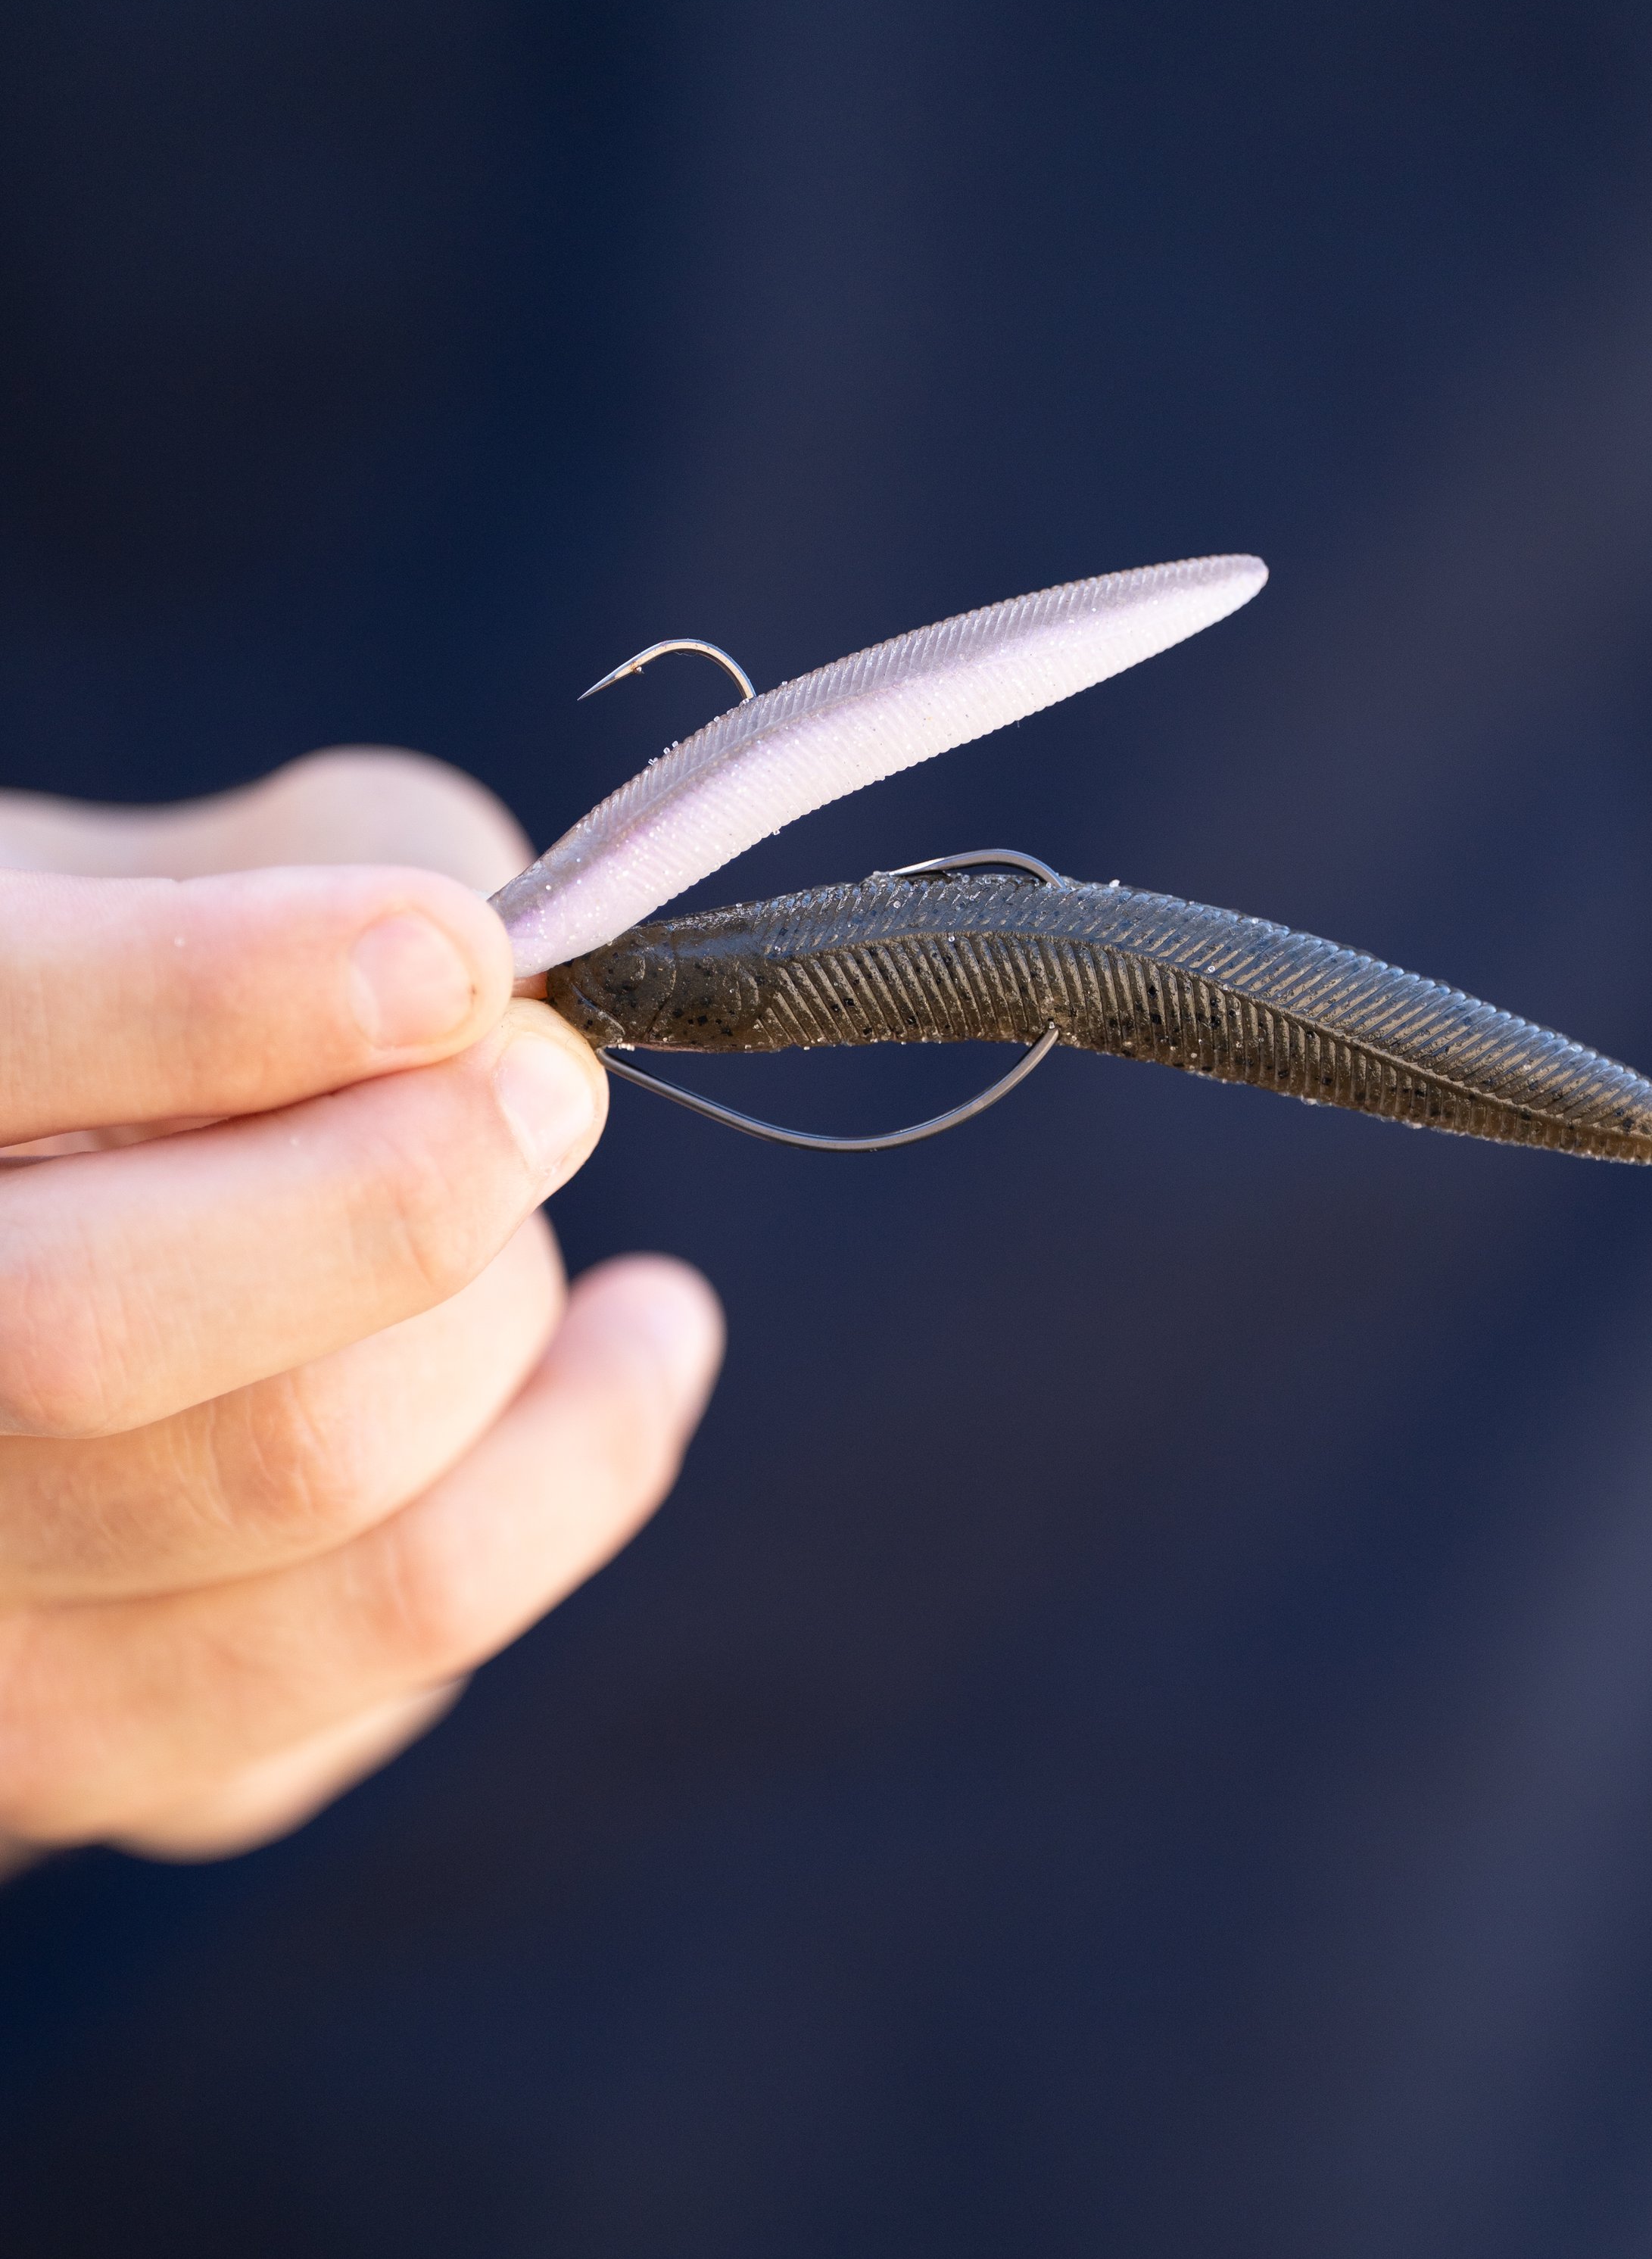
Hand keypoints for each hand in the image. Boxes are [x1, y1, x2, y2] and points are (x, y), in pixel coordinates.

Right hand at [0, 750, 721, 1869]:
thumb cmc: (105, 1050)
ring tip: (621, 1292)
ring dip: (512, 1352)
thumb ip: (308, 868)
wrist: (29, 1261)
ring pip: (293, 1499)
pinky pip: (371, 1666)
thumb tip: (498, 978)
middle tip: (554, 1091)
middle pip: (99, 1331)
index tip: (458, 953)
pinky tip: (554, 1412)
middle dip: (396, 1193)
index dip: (235, 989)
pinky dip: (529, 1509)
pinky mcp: (78, 1755)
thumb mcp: (139, 890)